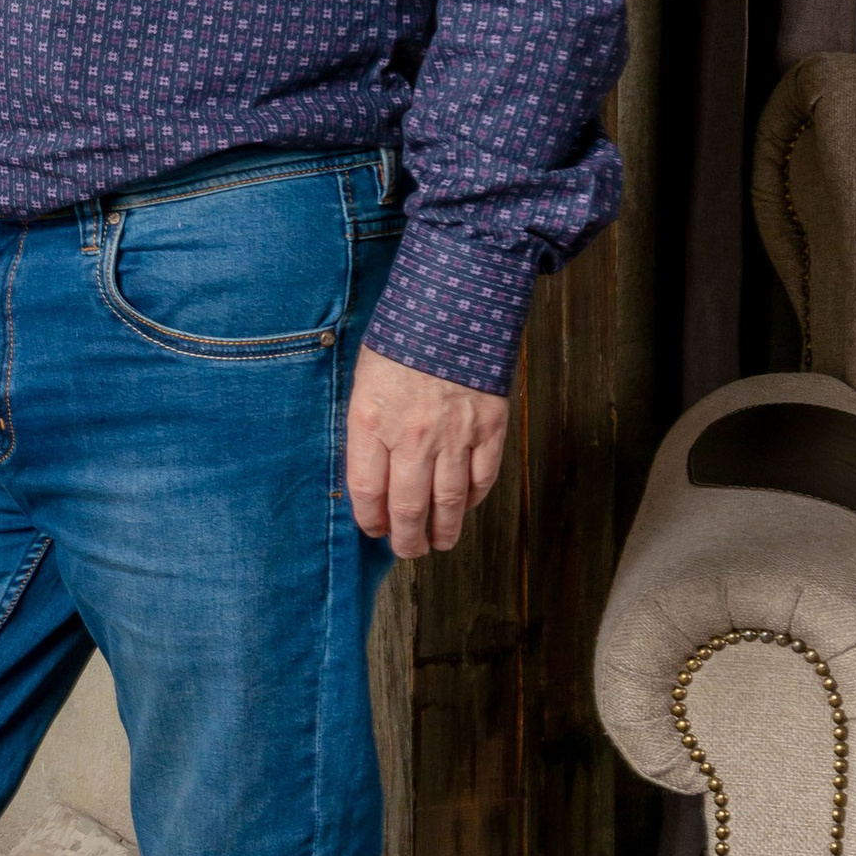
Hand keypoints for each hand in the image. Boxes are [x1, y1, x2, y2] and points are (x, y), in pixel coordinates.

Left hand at [346, 346, 507, 560]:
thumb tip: (370, 472)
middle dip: (407, 538)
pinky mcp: (489, 428)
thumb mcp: (365, 378)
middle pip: (408, 507)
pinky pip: (482, 479)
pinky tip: (464, 508)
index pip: (366, 490)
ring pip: (449, 502)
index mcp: (373, 420)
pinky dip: (473, 500)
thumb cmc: (402, 338)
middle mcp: (413, 436)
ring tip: (438, 543)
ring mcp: (455, 435)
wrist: (454, 304)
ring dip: (444, 531)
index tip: (373, 530)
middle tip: (407, 551)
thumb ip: (367, 426)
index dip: (370, 519)